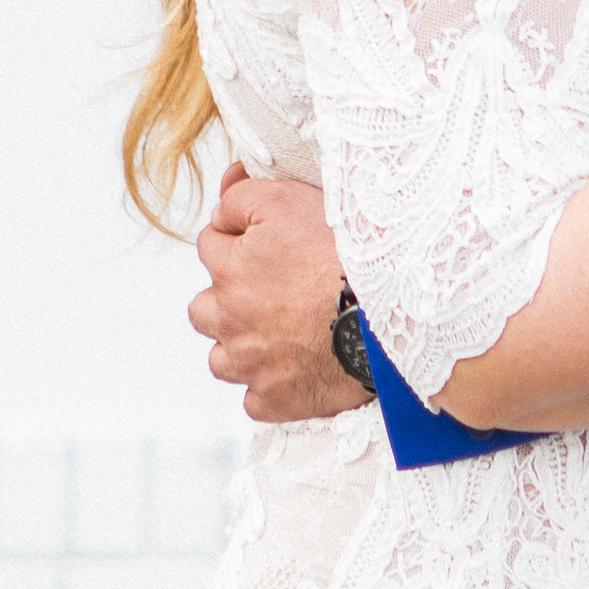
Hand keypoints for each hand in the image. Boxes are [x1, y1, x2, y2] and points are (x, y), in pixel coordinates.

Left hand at [191, 163, 366, 421]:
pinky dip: (269, 386)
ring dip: (240, 347)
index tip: (267, 243)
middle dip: (225, 300)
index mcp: (230, 271)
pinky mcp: (275, 400)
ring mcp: (251, 365)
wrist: (384, 314)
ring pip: (222, 359)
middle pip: (203, 309)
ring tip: (276, 336)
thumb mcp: (289, 201)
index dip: (238, 239)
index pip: (210, 245)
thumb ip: (243, 196)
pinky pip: (255, 400)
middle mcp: (230, 320)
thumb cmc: (343, 255)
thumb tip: (225, 189)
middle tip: (266, 294)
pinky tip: (294, 370)